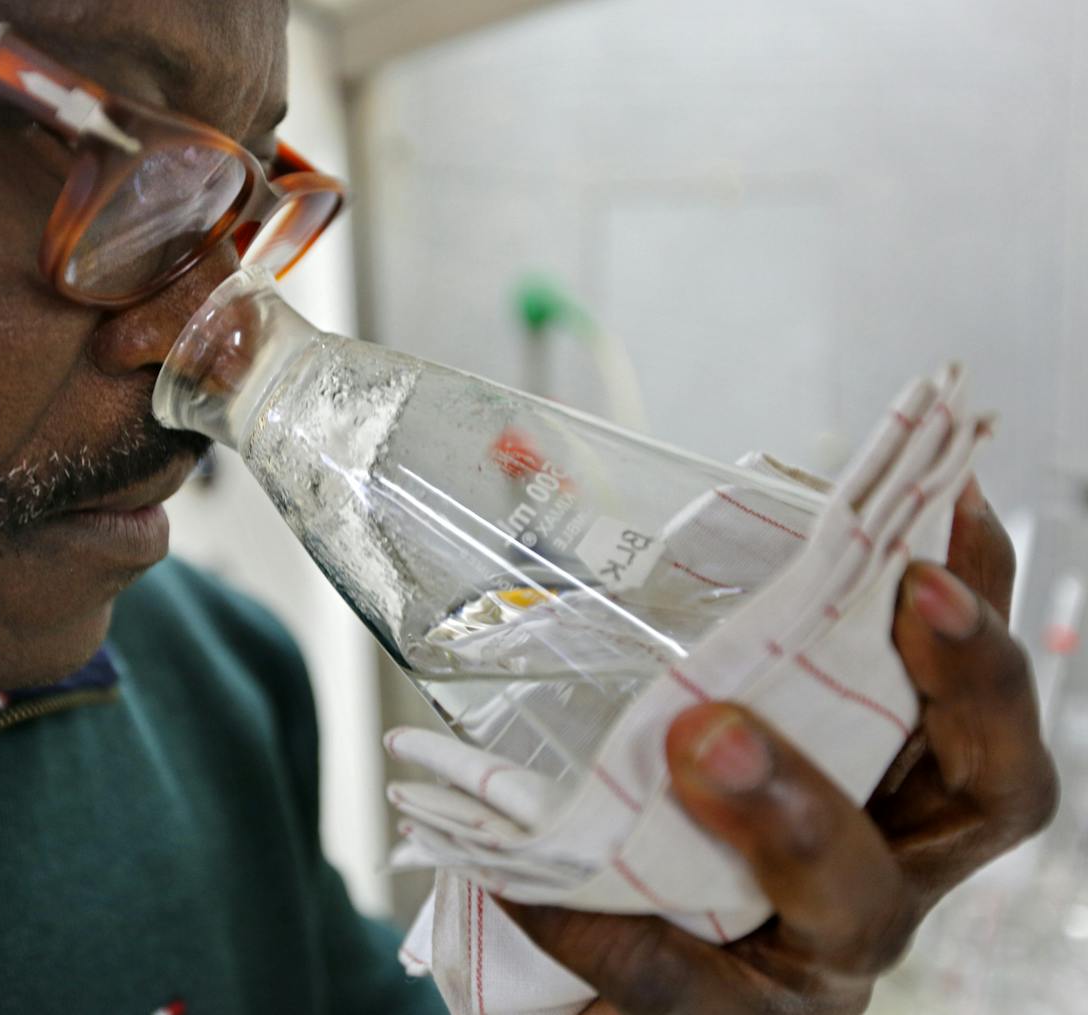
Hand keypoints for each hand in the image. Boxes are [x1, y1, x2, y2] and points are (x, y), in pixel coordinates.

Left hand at [498, 480, 1058, 1013]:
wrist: (594, 967)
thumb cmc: (666, 839)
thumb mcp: (705, 724)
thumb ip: (736, 642)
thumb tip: (745, 492)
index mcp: (897, 791)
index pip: (980, 699)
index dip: (986, 607)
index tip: (953, 498)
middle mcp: (889, 872)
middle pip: (995, 794)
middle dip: (962, 686)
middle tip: (905, 591)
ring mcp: (818, 962)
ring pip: (858, 898)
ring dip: (792, 806)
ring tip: (704, 737)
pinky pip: (676, 982)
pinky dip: (600, 925)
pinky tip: (528, 880)